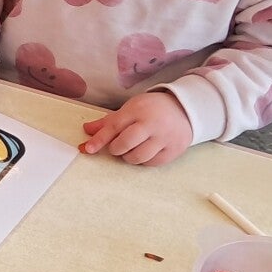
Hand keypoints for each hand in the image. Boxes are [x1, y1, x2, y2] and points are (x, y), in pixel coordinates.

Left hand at [79, 91, 193, 166]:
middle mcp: (152, 124)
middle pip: (125, 143)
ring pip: (138, 157)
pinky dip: (143, 161)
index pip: (114, 126)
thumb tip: (86, 130)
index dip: (99, 139)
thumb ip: (108, 121)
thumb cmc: (151, 109)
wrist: (185, 109)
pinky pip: (152, 163)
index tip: (87, 149)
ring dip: (128, 157)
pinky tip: (144, 152)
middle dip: (116, 149)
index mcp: (138, 110)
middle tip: (117, 146)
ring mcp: (165, 138)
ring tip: (131, 149)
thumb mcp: (130, 109)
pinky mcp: (174, 150)